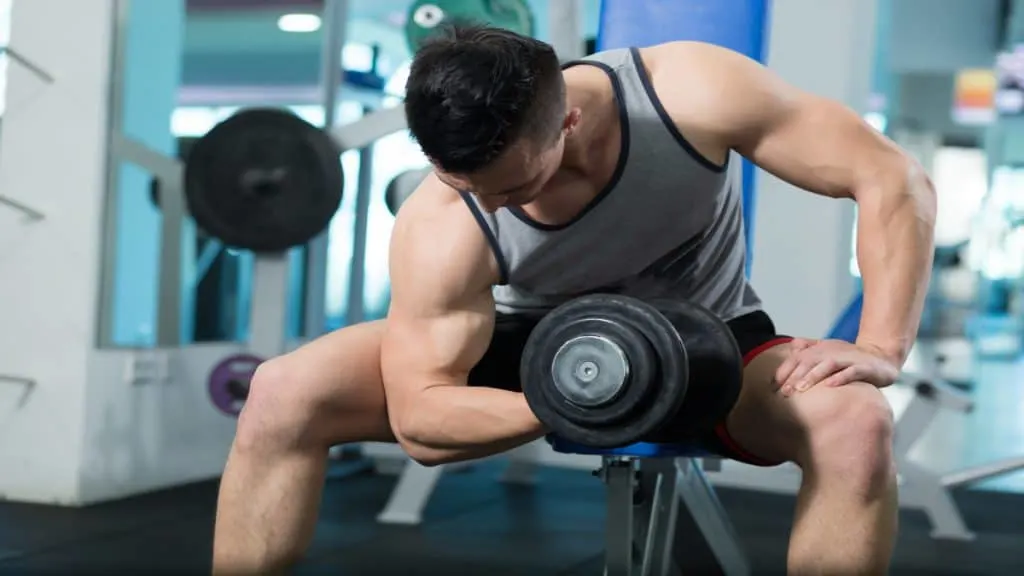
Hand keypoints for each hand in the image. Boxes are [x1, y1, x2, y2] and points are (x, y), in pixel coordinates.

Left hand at [774, 338, 899, 396]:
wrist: (881, 356)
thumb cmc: (849, 357)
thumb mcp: (827, 351)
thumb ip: (808, 349)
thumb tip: (789, 349)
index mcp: (821, 349)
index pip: (798, 358)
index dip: (785, 370)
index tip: (774, 385)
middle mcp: (832, 351)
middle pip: (810, 361)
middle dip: (795, 376)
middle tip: (784, 391)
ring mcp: (849, 358)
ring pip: (827, 365)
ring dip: (813, 376)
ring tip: (801, 388)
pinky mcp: (865, 367)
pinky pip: (852, 372)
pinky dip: (841, 378)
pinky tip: (830, 386)